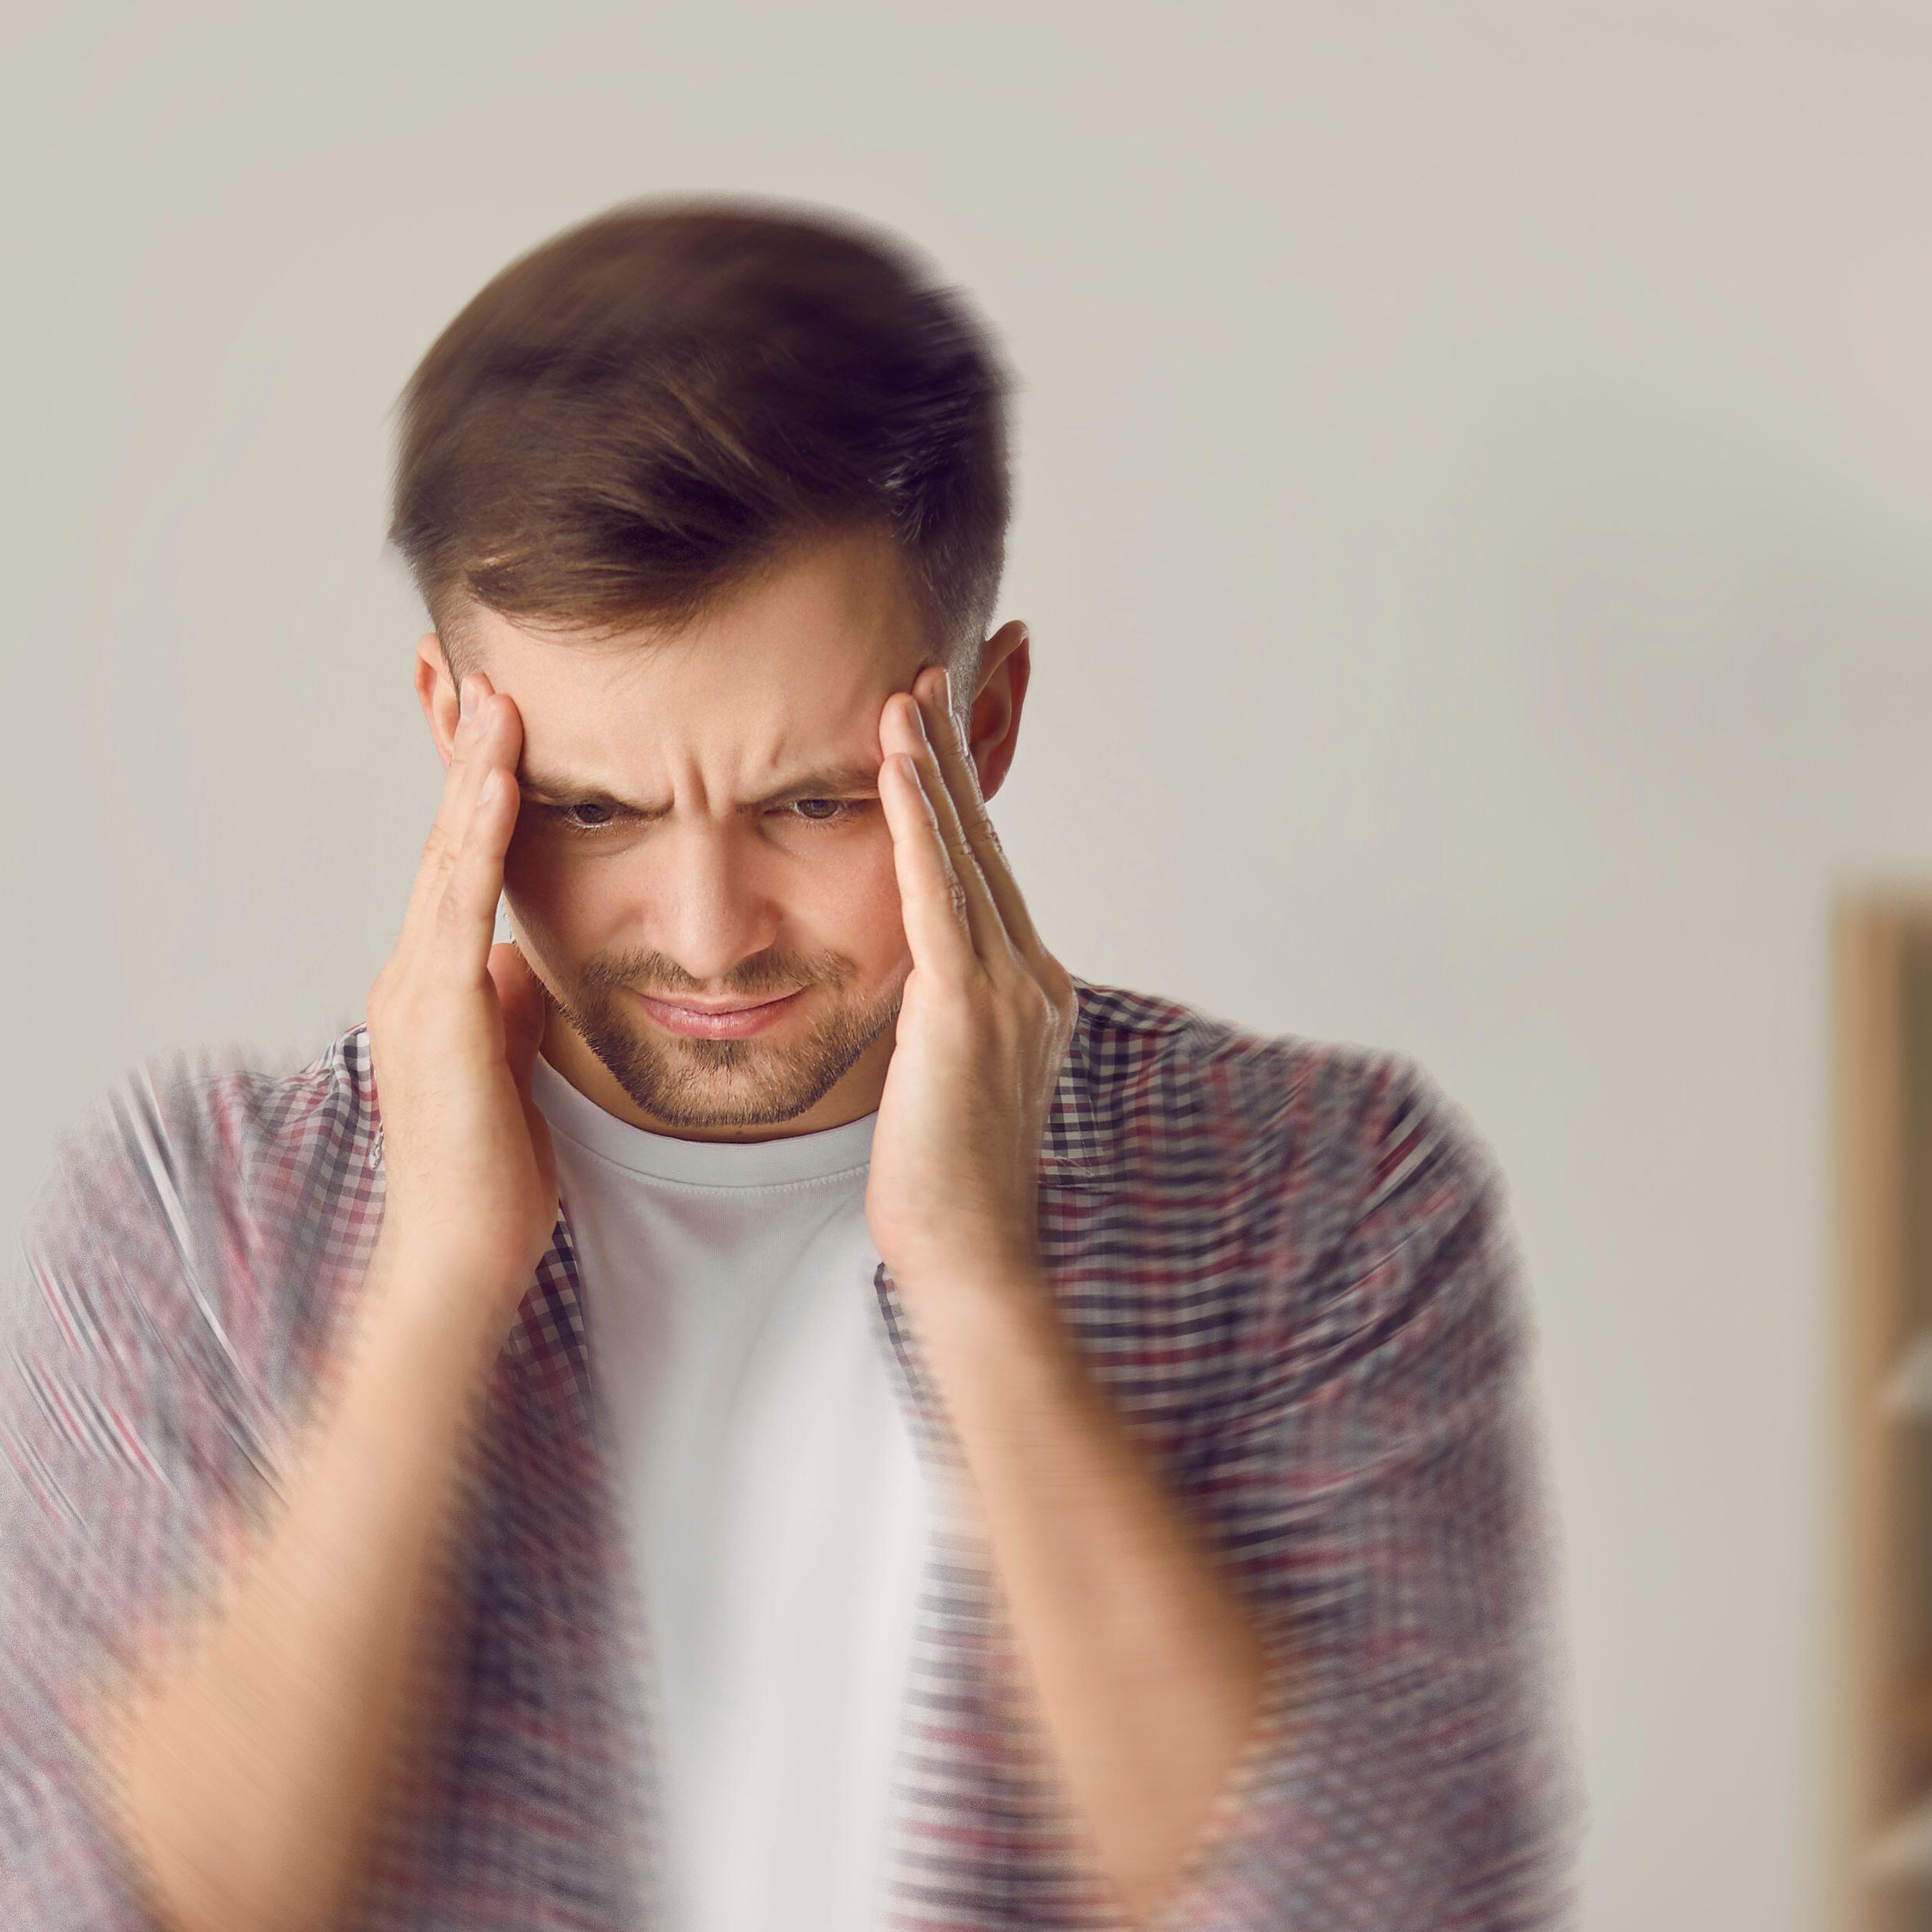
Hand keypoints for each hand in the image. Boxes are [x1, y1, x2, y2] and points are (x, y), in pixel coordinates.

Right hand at [364, 675, 559, 1329]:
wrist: (461, 1257)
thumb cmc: (491, 1178)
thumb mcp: (511, 1066)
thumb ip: (510, 1005)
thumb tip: (523, 958)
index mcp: (432, 982)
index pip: (458, 861)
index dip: (473, 785)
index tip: (493, 713)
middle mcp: (413, 973)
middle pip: (444, 838)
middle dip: (461, 750)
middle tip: (476, 663)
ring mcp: (417, 990)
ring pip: (448, 856)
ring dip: (473, 769)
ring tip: (496, 692)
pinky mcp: (438, 1014)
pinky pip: (462, 905)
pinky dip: (482, 835)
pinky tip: (501, 778)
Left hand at [868, 663, 1075, 1308]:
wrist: (973, 1256)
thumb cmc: (942, 1190)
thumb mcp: (939, 1082)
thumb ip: (933, 1023)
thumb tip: (905, 993)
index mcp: (1030, 995)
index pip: (986, 877)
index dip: (959, 801)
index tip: (932, 733)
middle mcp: (1034, 981)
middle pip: (986, 846)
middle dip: (954, 757)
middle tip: (927, 674)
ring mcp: (1012, 993)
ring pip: (966, 856)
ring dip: (933, 768)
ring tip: (904, 693)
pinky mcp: (971, 1010)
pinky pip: (940, 895)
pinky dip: (919, 824)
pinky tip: (896, 766)